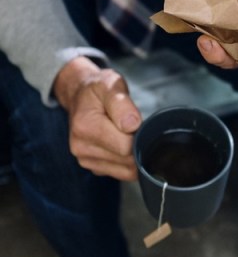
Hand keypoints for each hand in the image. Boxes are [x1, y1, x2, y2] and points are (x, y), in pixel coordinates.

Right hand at [54, 57, 140, 180]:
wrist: (80, 96)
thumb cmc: (98, 90)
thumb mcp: (110, 84)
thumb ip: (122, 103)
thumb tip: (132, 125)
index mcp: (85, 127)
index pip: (126, 147)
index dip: (138, 135)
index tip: (136, 123)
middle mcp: (81, 147)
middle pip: (127, 161)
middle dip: (136, 145)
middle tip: (131, 128)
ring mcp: (85, 159)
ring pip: (125, 170)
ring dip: (132, 155)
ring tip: (125, 135)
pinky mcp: (93, 166)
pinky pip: (120, 172)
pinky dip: (126, 162)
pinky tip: (121, 145)